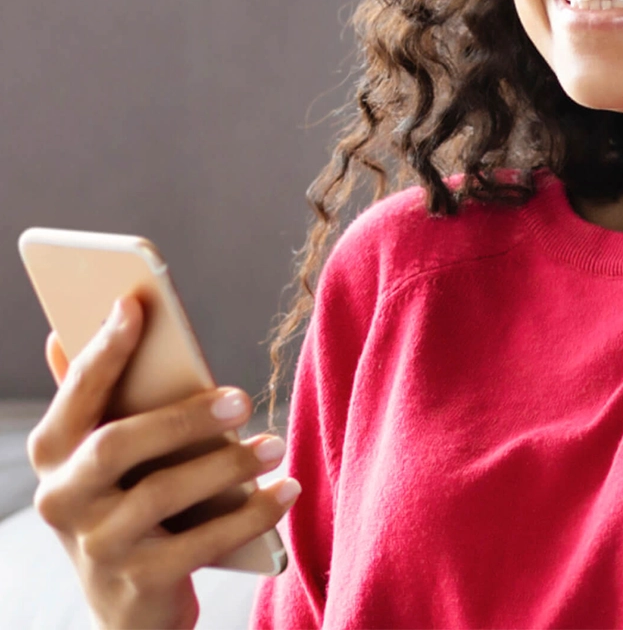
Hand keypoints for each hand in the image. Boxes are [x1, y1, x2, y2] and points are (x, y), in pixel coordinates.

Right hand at [27, 294, 300, 629]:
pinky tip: (287, 489)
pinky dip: (251, 515)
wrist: (128, 604)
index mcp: (54, 454)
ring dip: (228, 466)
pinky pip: (202, 545)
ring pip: (163, 496)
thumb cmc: (126, 499)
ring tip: (274, 444)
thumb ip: (92, 397)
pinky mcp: (139, 585)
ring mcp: (98, 547)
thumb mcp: (104, 452)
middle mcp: (63, 500)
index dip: (103, 349)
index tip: (135, 303)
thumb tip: (64, 331)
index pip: (77, 394)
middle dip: (182, 418)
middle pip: (118, 447)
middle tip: (243, 399)